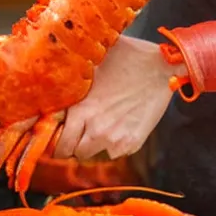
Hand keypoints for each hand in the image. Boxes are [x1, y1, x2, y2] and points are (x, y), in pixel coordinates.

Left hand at [55, 36, 186, 161]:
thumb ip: (72, 77)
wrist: (161, 68)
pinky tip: (121, 125)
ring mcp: (116, 138)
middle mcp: (95, 128)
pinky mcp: (133, 142)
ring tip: (103, 127)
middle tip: (83, 132)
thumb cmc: (127, 59)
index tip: (64, 135)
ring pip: (95, 156)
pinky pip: (117, 152)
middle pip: (75, 154)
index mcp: (81, 109)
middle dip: (76, 145)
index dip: (59, 142)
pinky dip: (116, 144)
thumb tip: (54, 73)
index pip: (58, 145)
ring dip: (96, 145)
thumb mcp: (93, 63)